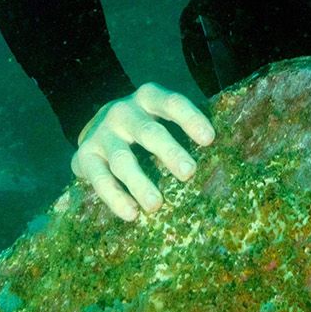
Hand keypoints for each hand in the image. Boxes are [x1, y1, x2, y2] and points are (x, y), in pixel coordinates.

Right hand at [71, 83, 214, 222]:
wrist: (94, 129)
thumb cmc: (144, 129)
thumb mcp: (160, 118)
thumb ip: (184, 131)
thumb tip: (226, 162)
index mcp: (149, 98)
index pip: (171, 103)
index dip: (190, 118)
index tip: (209, 139)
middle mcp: (123, 112)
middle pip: (148, 130)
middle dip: (169, 151)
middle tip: (189, 172)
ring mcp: (102, 134)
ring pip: (122, 159)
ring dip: (139, 182)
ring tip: (156, 205)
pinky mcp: (84, 156)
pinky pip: (99, 179)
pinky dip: (115, 197)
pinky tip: (131, 214)